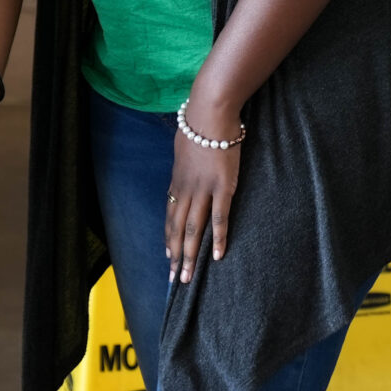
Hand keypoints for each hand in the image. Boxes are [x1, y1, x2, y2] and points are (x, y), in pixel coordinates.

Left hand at [166, 90, 243, 282]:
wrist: (210, 112)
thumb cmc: (198, 122)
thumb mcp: (183, 145)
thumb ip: (184, 161)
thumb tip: (185, 166)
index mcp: (178, 180)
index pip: (170, 215)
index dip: (168, 237)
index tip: (166, 255)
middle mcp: (186, 190)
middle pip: (177, 228)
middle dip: (174, 255)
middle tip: (173, 278)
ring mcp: (204, 190)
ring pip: (193, 229)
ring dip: (189, 255)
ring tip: (188, 276)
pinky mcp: (223, 188)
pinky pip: (219, 218)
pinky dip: (218, 239)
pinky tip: (217, 256)